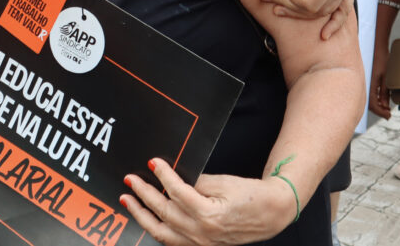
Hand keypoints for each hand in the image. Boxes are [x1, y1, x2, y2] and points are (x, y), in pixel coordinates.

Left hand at [121, 158, 295, 244]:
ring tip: (128, 200)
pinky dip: (155, 229)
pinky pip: (171, 241)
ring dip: (142, 215)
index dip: (163, 175)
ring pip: (162, 232)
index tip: (153, 162)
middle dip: (144, 194)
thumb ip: (196, 181)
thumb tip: (171, 177)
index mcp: (210, 215)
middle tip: (130, 179)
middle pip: (164, 212)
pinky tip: (146, 217)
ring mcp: (201, 244)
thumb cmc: (251, 195)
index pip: (177, 192)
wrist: (271, 214)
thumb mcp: (223, 182)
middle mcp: (203, 233)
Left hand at [262, 0, 357, 39]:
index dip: (289, 2)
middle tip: (270, 1)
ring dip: (305, 12)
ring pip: (327, 9)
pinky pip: (345, 7)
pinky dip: (336, 21)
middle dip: (291, 8)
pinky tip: (325, 33)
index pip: (309, 2)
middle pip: (317, 9)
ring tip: (281, 7)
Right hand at [369, 43, 392, 118]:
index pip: (372, 104)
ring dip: (376, 104)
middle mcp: (365, 83)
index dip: (380, 112)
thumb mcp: (387, 77)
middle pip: (368, 103)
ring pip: (367, 97)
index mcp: (370, 84)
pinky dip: (374, 97)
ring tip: (385, 106)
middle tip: (387, 113)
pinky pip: (368, 90)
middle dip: (378, 110)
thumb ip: (385, 92)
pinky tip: (380, 97)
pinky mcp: (366, 77)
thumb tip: (385, 106)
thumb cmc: (383, 59)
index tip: (388, 116)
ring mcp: (364, 80)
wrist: (376, 45)